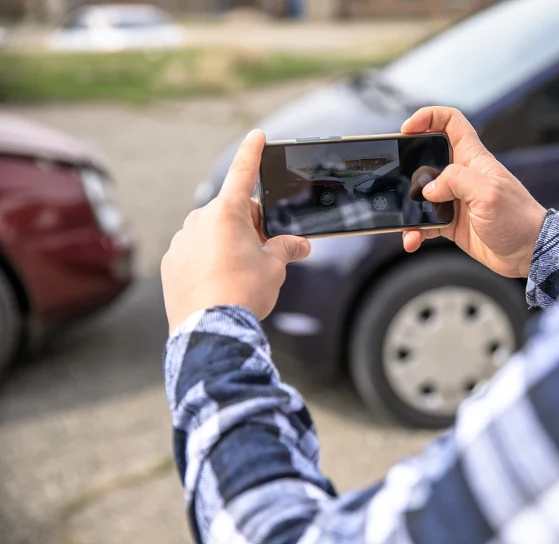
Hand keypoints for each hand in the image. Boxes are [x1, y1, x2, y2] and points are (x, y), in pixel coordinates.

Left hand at [161, 130, 310, 332]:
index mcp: (226, 213)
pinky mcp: (171, 263)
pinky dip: (208, 262)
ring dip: (227, 245)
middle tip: (263, 253)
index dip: (252, 152)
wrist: (210, 328)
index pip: (243, 173)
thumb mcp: (274, 268)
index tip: (257, 135)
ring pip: (211, 234)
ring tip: (238, 276)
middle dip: (248, 226)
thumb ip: (286, 249)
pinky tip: (218, 285)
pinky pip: (194, 254)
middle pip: (231, 212)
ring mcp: (181, 241)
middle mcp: (199, 220)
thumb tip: (299, 245)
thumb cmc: (244, 292)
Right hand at [401, 107, 546, 277]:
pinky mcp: (452, 222)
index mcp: (473, 159)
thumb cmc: (518, 219)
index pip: (451, 122)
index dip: (428, 117)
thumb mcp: (488, 193)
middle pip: (427, 158)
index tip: (408, 129)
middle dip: (407, 165)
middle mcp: (462, 176)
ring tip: (403, 222)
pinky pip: (425, 223)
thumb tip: (427, 189)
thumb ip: (456, 181)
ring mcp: (456, 200)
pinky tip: (412, 240)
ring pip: (421, 195)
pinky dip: (415, 231)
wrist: (529, 253)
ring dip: (408, 207)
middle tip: (394, 178)